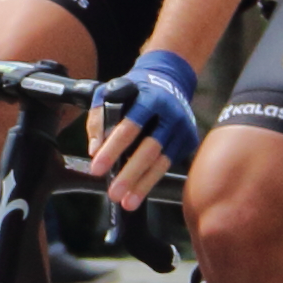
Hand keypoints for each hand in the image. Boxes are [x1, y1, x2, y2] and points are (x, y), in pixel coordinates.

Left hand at [89, 43, 204, 212]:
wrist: (168, 80)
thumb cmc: (134, 90)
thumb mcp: (109, 93)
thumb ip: (98, 120)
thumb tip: (94, 150)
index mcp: (149, 98)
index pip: (129, 127)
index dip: (112, 149)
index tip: (97, 168)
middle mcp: (170, 114)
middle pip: (149, 149)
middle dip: (130, 174)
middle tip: (113, 193)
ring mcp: (183, 128)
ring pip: (162, 162)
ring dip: (143, 184)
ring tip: (127, 202)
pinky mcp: (188, 140)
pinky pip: (169, 163)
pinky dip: (153, 179)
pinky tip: (139, 191)